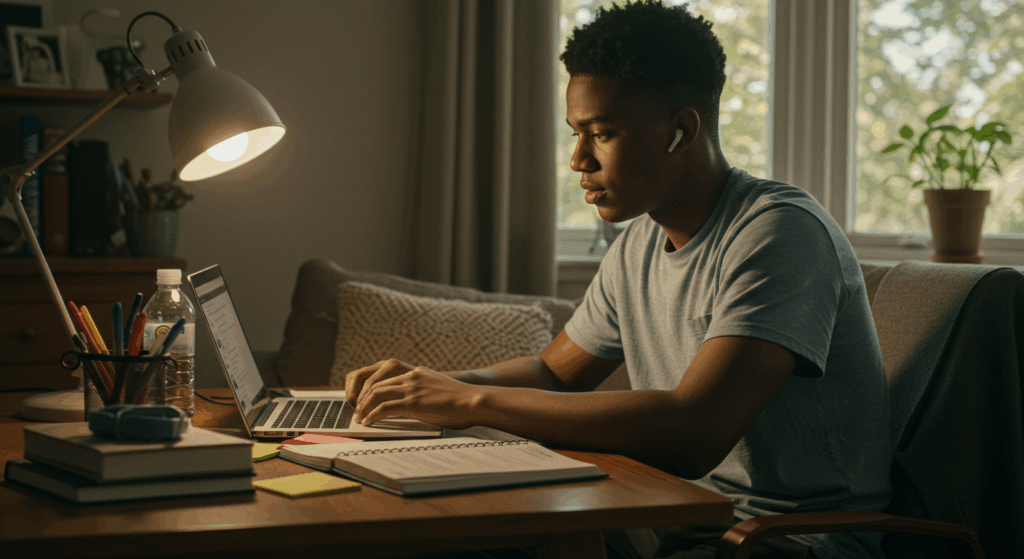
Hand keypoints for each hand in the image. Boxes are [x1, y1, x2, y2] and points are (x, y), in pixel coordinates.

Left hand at [352, 362, 484, 429]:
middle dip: (363, 398)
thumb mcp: (438, 389)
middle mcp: (411, 377)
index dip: (371, 389)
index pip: (385, 377)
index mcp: (416, 373)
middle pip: (376, 384)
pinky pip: (384, 407)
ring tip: (360, 418)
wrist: (472, 400)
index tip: (366, 401)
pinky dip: (373, 415)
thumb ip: (424, 391)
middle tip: (358, 411)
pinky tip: (369, 422)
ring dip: (365, 407)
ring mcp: (411, 388)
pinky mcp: (412, 402)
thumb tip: (417, 404)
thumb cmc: (460, 400)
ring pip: (376, 394)